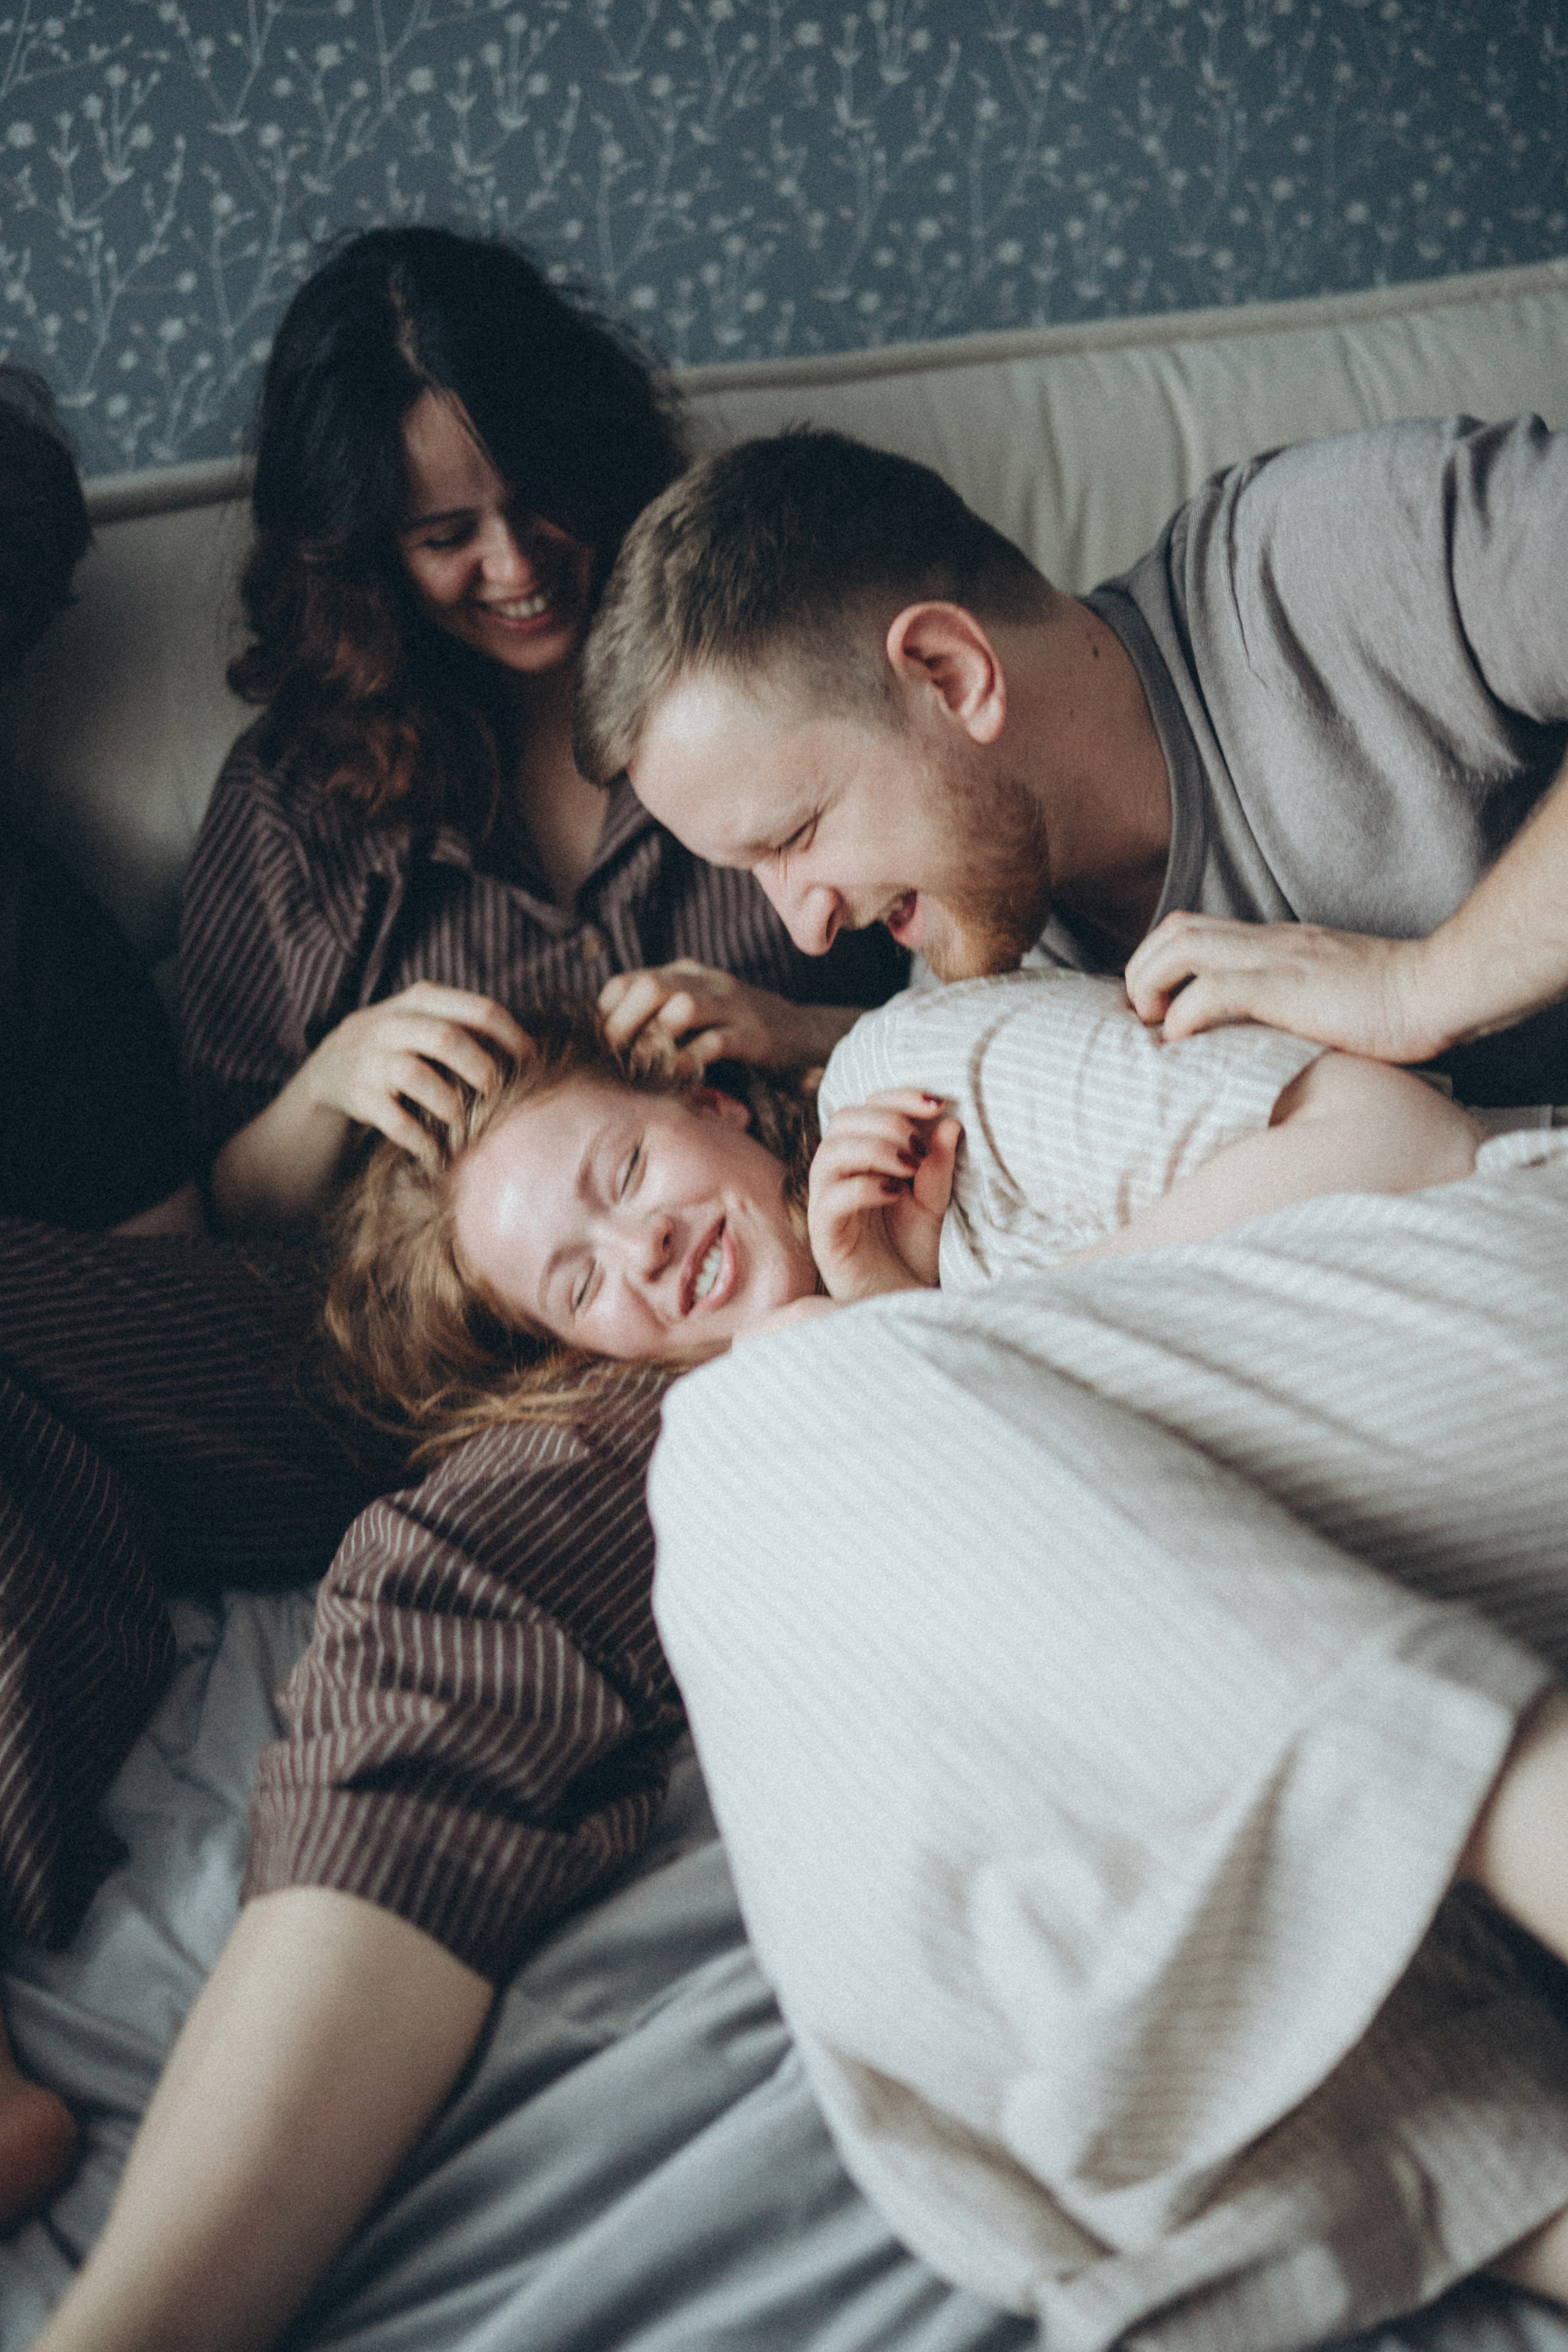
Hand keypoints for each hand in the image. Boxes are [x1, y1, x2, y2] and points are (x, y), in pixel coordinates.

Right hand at [296, 983, 529, 1164]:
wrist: (329, 1068)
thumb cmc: (401, 1046)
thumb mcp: (427, 1020)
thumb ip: (468, 1026)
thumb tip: (534, 1054)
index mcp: (421, 999)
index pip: (479, 1010)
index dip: (513, 1038)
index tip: (533, 1065)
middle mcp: (392, 1023)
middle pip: (449, 1039)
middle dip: (483, 1070)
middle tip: (498, 1095)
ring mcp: (370, 1058)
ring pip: (419, 1076)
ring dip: (451, 1105)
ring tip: (464, 1124)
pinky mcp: (357, 1094)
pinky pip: (396, 1120)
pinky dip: (422, 1140)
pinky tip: (436, 1151)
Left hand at [598, 962, 849, 1072]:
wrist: (805, 1033)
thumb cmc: (737, 1029)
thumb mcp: (696, 1013)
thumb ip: (658, 1018)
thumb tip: (608, 1043)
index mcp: (684, 974)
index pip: (629, 981)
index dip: (606, 1012)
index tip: (597, 1045)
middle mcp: (706, 982)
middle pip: (651, 987)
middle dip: (623, 1024)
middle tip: (613, 1059)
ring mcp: (732, 1005)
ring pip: (682, 1007)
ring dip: (655, 1040)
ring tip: (641, 1068)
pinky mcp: (754, 1034)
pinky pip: (715, 1043)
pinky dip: (690, 1061)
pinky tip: (678, 1077)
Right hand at [807, 1089, 960, 1303]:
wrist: (903, 1300)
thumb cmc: (912, 1250)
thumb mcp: (934, 1203)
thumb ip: (937, 1166)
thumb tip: (950, 1122)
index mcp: (863, 1156)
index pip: (868, 1105)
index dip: (898, 1096)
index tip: (938, 1103)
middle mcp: (839, 1173)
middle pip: (843, 1120)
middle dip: (886, 1121)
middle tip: (920, 1147)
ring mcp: (826, 1203)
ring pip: (830, 1153)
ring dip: (874, 1149)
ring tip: (909, 1166)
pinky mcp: (824, 1235)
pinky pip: (830, 1199)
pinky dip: (864, 1187)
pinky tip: (895, 1194)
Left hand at [1124, 913, 1439, 1060]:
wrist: (1438, 991)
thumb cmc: (1394, 1006)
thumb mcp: (1327, 997)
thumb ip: (1289, 1005)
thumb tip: (1254, 1041)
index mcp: (1277, 944)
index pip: (1197, 929)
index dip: (1158, 962)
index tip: (1151, 1008)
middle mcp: (1269, 941)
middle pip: (1175, 928)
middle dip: (1141, 969)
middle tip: (1141, 1016)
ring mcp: (1277, 958)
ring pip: (1183, 945)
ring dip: (1150, 983)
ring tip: (1152, 1024)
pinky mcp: (1287, 985)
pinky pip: (1215, 987)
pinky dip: (1183, 1012)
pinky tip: (1178, 1039)